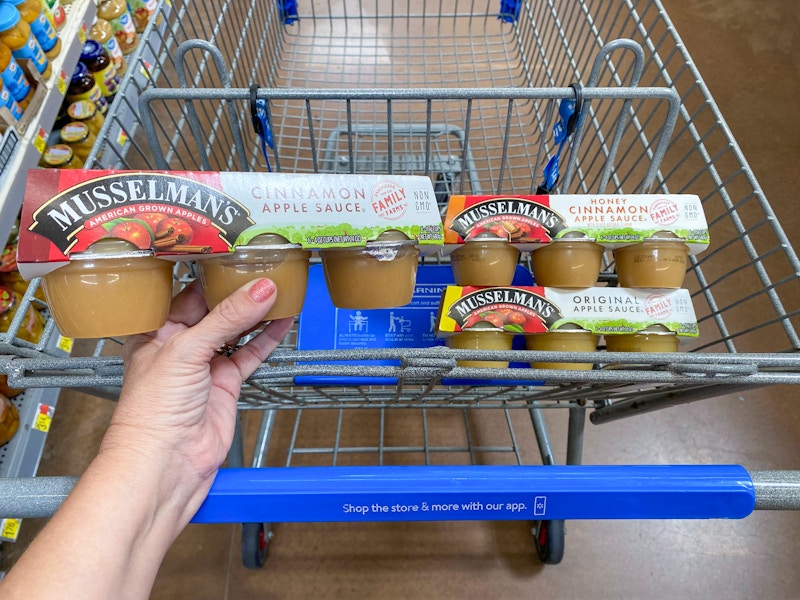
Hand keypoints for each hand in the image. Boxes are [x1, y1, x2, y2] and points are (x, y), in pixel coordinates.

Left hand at [101, 277, 291, 522]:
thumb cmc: (152, 411)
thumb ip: (227, 318)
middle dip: (239, 291)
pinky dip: (267, 338)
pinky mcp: (225, 384)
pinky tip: (282, 321)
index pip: (185, 293)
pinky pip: (249, 354)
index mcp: (154, 330)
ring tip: (281, 288)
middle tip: (265, 268)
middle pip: (214, 309)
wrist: (166, 463)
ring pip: (236, 330)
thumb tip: (260, 289)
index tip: (238, 256)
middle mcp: (178, 345)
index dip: (210, 274)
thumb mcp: (187, 351)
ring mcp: (204, 365)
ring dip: (257, 313)